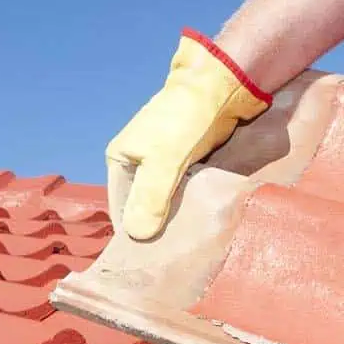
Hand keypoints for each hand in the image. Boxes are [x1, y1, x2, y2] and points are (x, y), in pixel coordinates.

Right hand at [106, 30, 271, 239]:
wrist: (223, 84)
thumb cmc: (187, 118)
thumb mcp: (165, 159)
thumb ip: (151, 197)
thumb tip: (137, 236)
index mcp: (120, 159)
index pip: (121, 209)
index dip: (135, 234)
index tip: (152, 259)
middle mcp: (137, 162)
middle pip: (142, 207)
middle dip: (156, 228)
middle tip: (174, 255)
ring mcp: (162, 162)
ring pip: (164, 202)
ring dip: (175, 220)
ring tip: (188, 244)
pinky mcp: (186, 162)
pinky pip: (183, 193)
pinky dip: (189, 207)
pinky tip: (200, 223)